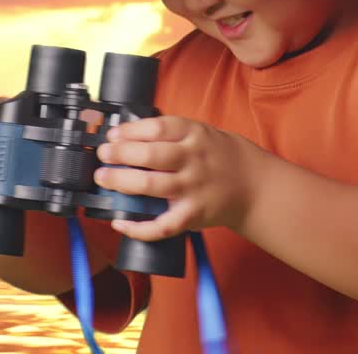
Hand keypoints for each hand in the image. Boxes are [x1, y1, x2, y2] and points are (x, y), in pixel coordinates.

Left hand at [93, 116, 267, 240]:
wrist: (254, 185)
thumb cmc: (219, 156)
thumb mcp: (200, 132)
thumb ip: (169, 133)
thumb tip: (124, 136)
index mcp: (194, 135)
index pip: (156, 128)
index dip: (129, 131)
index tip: (112, 135)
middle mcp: (193, 161)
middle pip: (150, 156)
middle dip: (119, 155)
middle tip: (103, 155)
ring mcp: (193, 189)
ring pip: (150, 187)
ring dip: (121, 182)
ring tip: (104, 178)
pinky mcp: (192, 216)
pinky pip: (162, 226)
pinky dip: (138, 228)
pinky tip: (120, 223)